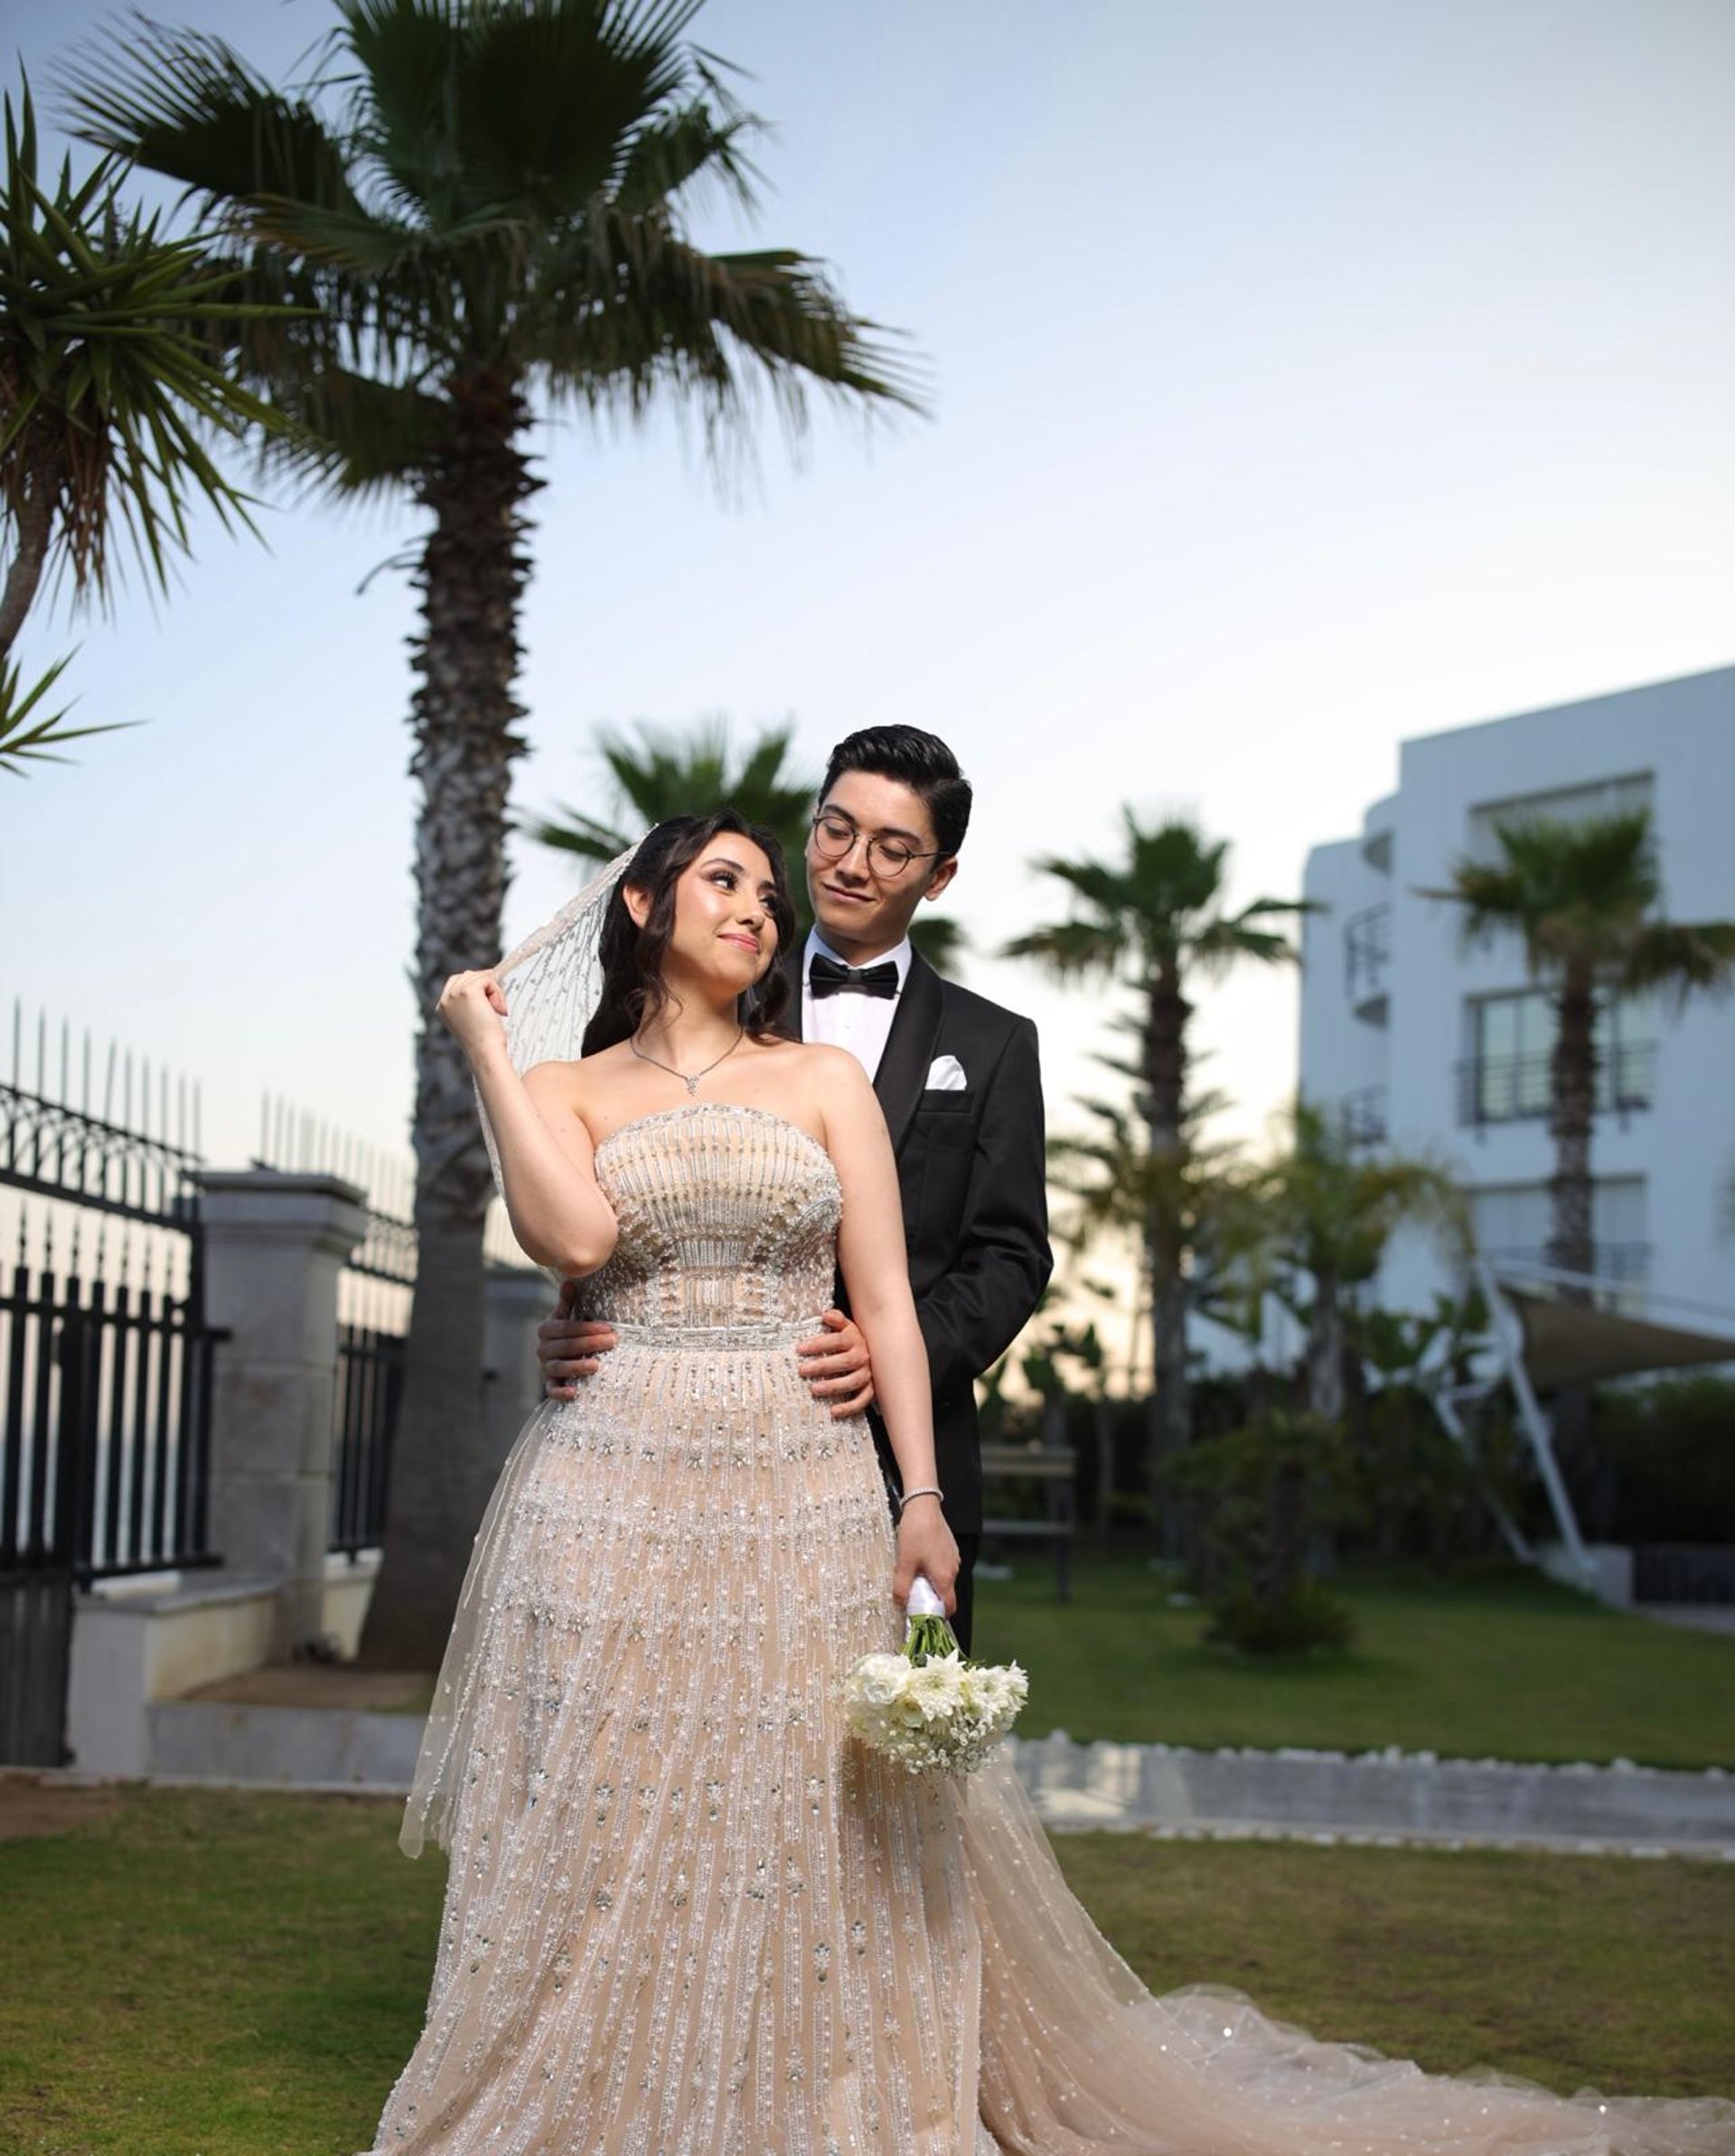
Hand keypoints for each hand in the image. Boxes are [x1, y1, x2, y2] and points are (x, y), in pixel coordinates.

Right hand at [436, 968, 508, 1062]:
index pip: (456, 982)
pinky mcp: (468, 991)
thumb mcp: (471, 1020)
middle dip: (485, 986)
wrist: (485, 1052)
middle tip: (496, 1007)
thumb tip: (487, 978)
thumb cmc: (484, 1041)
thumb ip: (469, 1003)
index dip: (475, 984)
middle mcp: (445, 999)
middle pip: (467, 975)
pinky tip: (498, 1009)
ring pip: (479, 977)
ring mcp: (455, 994)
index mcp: (442, 1007)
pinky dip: (497, 992)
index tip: (489, 997)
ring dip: (493, 991)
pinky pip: (488, 980)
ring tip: (497, 1010)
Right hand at [537, 1282, 616, 1398]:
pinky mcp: (549, 1384)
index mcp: (547, 1330)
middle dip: (589, 1343)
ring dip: (577, 1367)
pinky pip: (552, 1390)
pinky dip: (561, 1393)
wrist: (558, 1357)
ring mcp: (545, 1368)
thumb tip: (571, 1278)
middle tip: (612, 1342)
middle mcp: (543, 1349)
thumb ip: (568, 1301)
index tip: (608, 1328)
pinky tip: (575, 1393)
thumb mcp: (566, 1316)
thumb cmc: (567, 1333)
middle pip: (565, 1347)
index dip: (587, 1328)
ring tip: (596, 1365)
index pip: (566, 1328)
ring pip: (558, 1368)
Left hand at [795, 1309, 874, 1418]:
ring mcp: (868, 1374)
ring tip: (814, 1389)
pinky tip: (833, 1411)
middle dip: (822, 1366)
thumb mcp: (847, 1327)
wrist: (880, 1351)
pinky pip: (862, 1400)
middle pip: (844, 1362)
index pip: (837, 1341)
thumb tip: (826, 1314)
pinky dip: (849, 1407)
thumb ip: (837, 1320)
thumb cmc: (854, 1341)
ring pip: (852, 1382)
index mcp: (855, 1340)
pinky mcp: (871, 1390)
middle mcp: (863, 1357)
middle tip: (802, 1370)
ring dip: (834, 1386)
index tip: (800, 1348)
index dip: (819, 1344)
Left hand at [891, 1497, 957, 1616]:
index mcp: (945, 1577)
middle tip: (910, 1593)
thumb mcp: (904, 1562)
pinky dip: (931, 1569)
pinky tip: (917, 1558)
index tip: (923, 1617)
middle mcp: (953, 1569)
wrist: (923, 1505)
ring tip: (911, 1572)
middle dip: (928, 1597)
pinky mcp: (949, 1548)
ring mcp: (953, 1558)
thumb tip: (900, 1603)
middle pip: (944, 1593)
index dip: (938, 1616)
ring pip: (942, 1579)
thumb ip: (902, 1587)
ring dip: (928, 1581)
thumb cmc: (915, 1533)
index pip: (949, 1607)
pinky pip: (942, 1566)